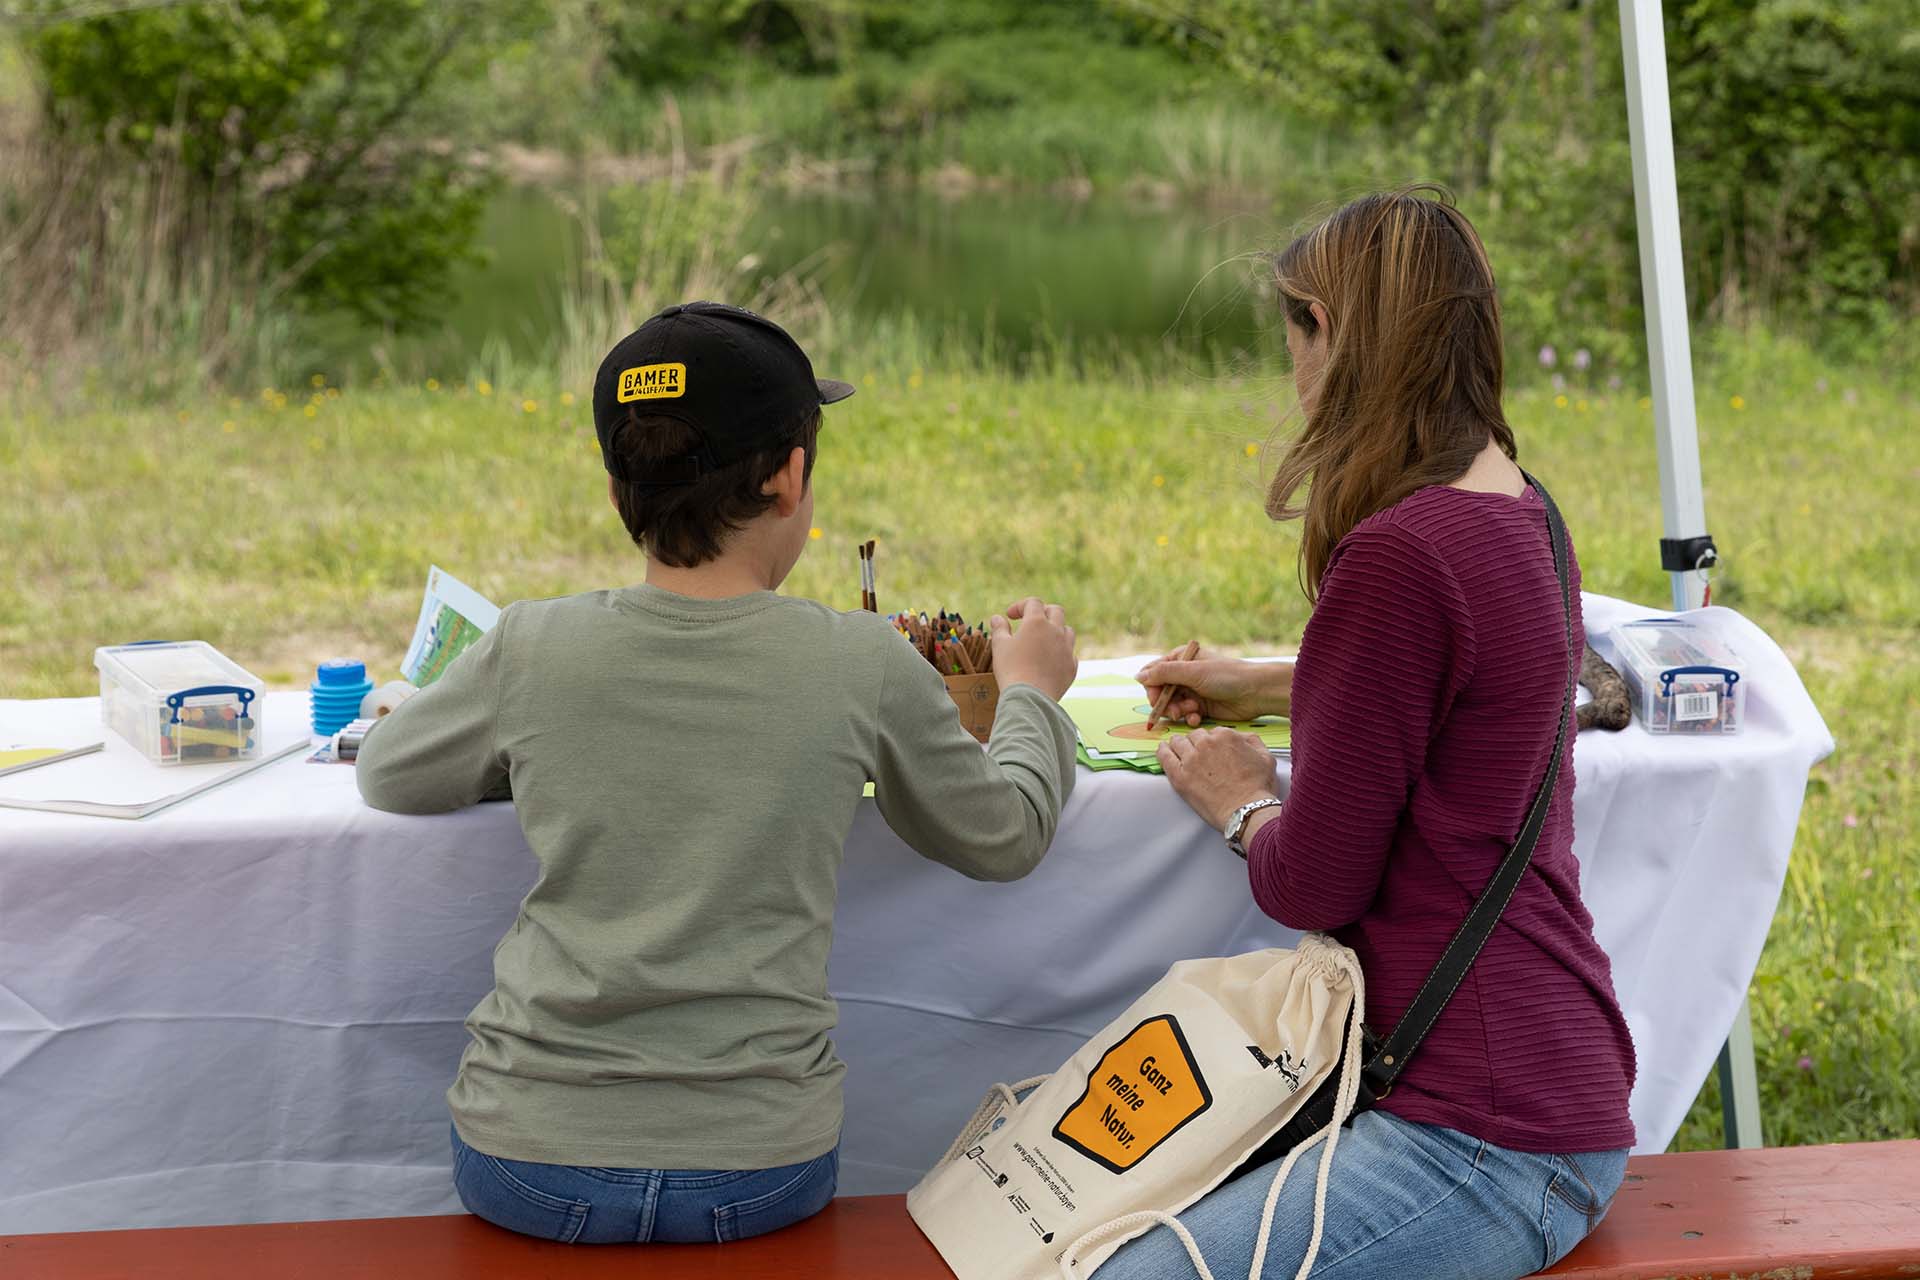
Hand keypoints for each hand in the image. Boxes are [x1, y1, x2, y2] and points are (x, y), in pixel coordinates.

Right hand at [991, 597, 1078, 700]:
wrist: (1030, 697)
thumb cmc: (1011, 669)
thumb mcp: (999, 646)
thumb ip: (999, 629)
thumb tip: (997, 618)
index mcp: (1037, 622)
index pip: (1033, 603)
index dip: (1021, 606)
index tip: (1010, 617)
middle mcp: (1056, 631)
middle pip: (1056, 611)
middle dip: (1043, 612)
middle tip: (1030, 622)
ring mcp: (1067, 649)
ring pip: (1067, 631)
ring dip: (1056, 631)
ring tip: (1042, 640)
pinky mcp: (1072, 667)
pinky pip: (1070, 653)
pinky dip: (1061, 652)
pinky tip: (1049, 660)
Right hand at [1135, 649, 1291, 725]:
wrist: (1255, 692)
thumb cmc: (1226, 676)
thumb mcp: (1193, 672)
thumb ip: (1164, 673)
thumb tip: (1138, 676)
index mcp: (1180, 658)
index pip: (1154, 673)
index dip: (1152, 688)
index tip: (1155, 700)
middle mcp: (1184, 674)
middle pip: (1160, 692)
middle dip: (1166, 704)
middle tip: (1175, 712)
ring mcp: (1192, 691)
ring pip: (1171, 706)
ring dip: (1179, 711)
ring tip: (1192, 711)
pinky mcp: (1200, 706)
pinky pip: (1185, 715)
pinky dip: (1189, 717)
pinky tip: (1198, 717)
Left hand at [1158, 728, 1279, 831]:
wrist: (1247, 811)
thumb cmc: (1258, 787)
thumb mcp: (1265, 757)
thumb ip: (1251, 741)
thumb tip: (1241, 737)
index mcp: (1225, 736)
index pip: (1212, 732)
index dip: (1212, 742)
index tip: (1213, 751)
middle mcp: (1206, 743)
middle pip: (1194, 736)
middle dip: (1196, 743)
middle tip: (1199, 755)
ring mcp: (1191, 759)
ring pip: (1178, 743)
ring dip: (1179, 745)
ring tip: (1179, 751)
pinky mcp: (1179, 776)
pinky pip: (1164, 757)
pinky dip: (1162, 751)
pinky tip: (1163, 750)